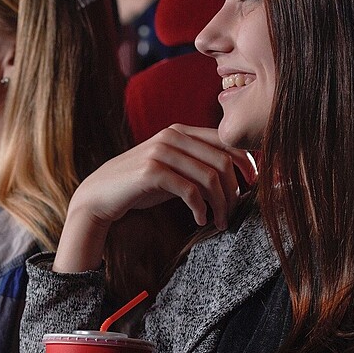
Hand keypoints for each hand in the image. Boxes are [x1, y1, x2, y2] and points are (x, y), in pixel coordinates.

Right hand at [54, 125, 255, 272]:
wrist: (100, 195)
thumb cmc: (140, 185)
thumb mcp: (172, 168)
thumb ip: (197, 164)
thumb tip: (237, 176)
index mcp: (180, 131)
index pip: (226, 140)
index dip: (246, 162)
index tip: (253, 185)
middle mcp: (172, 136)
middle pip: (223, 161)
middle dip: (234, 190)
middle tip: (234, 212)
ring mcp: (161, 152)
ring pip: (210, 177)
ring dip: (221, 204)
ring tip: (220, 221)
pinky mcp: (152, 172)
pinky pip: (190, 190)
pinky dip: (201, 209)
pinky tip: (200, 220)